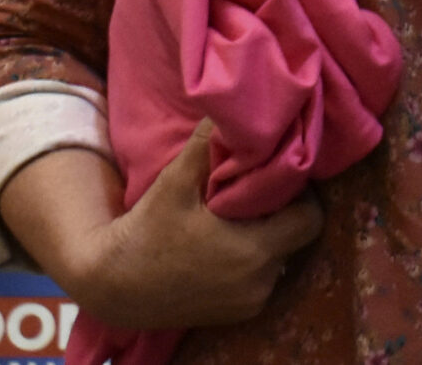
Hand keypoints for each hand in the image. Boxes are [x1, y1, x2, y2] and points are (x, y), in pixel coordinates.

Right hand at [2, 123, 323, 329]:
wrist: (110, 286)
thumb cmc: (145, 232)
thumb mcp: (175, 183)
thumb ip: (206, 145)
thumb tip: (227, 106)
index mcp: (254, 250)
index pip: (310, 219)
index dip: (301, 196)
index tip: (279, 179)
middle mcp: (260, 282)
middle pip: (298, 239)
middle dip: (286, 215)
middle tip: (260, 195)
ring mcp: (249, 303)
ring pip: (282, 260)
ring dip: (270, 239)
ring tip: (242, 218)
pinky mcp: (236, 315)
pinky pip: (263, 280)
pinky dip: (255, 263)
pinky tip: (230, 245)